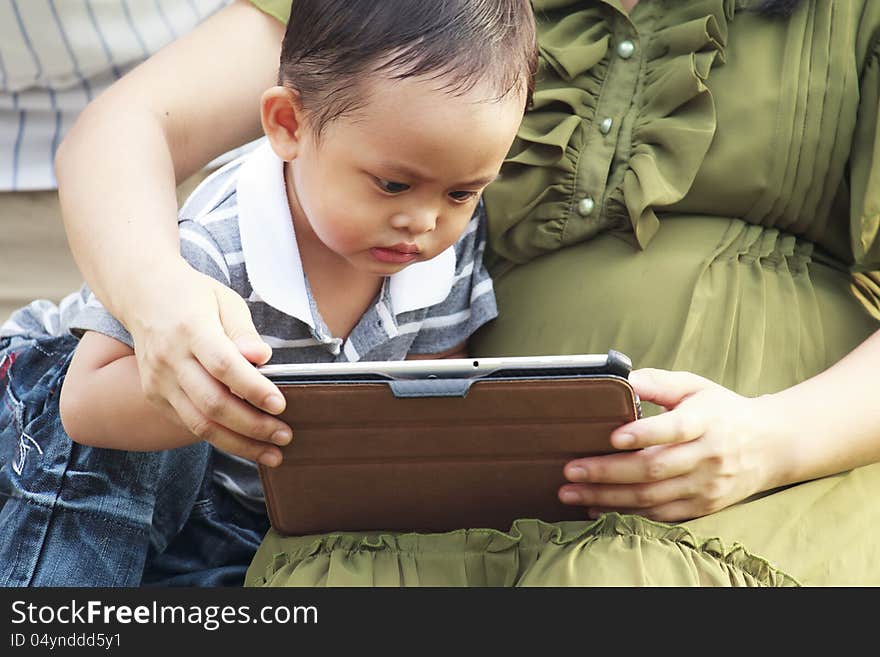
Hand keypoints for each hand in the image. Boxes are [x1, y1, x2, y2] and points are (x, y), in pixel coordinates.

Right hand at [124, 260, 291, 465]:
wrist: (143, 295)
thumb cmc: (194, 296)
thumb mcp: (225, 301)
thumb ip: (244, 332)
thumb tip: (262, 357)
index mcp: (191, 329)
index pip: (224, 366)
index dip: (253, 388)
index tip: (280, 404)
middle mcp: (170, 358)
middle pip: (212, 403)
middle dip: (252, 426)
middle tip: (284, 436)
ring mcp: (158, 380)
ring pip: (199, 423)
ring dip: (239, 444)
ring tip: (272, 454)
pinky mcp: (154, 395)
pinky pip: (188, 423)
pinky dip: (219, 437)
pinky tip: (246, 444)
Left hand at [558, 368, 776, 521]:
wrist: (769, 446)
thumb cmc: (721, 411)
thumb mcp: (695, 387)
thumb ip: (658, 382)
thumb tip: (621, 377)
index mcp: (705, 421)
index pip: (674, 428)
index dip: (643, 434)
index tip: (612, 436)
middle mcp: (707, 456)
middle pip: (654, 468)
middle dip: (607, 471)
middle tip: (570, 469)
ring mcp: (705, 485)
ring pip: (651, 497)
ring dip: (607, 497)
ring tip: (571, 492)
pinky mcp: (702, 506)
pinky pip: (660, 515)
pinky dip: (626, 514)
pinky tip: (596, 507)